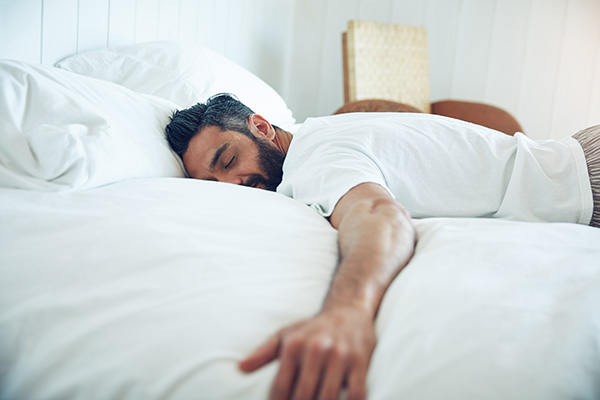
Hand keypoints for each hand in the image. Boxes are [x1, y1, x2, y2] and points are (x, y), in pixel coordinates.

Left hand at [238, 307, 375, 399]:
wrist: (350, 309)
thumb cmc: (314, 328)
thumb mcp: (287, 334)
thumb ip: (264, 352)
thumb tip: (241, 367)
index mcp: (294, 345)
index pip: (280, 388)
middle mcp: (316, 349)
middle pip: (303, 396)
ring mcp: (340, 356)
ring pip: (328, 398)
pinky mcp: (360, 361)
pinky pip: (357, 393)